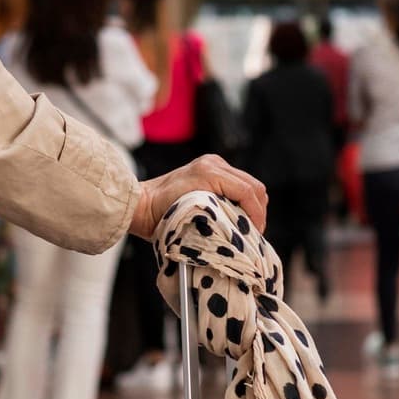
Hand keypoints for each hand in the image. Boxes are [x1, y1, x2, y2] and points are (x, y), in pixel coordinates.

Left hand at [130, 153, 267, 237]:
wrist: (140, 204)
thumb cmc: (158, 214)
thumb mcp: (189, 218)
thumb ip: (216, 221)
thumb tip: (238, 234)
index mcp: (209, 172)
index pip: (247, 192)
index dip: (257, 215)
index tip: (257, 234)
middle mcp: (213, 163)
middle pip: (253, 186)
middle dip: (258, 211)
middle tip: (255, 234)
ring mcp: (212, 163)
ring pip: (248, 184)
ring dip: (252, 206)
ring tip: (247, 227)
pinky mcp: (211, 168)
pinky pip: (237, 183)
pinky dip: (243, 200)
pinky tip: (238, 216)